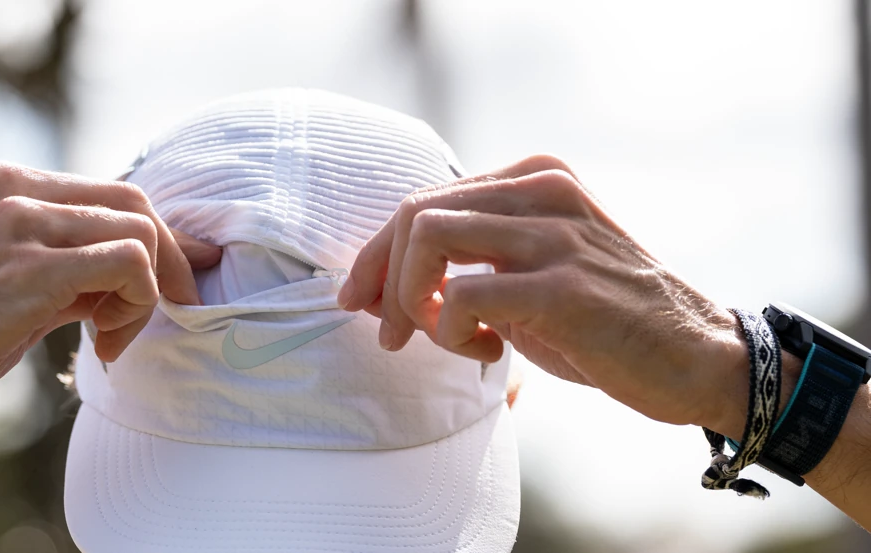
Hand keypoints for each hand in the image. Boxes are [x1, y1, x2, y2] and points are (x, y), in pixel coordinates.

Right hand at [0, 162, 219, 421]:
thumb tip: (135, 272)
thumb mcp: (3, 279)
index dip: (153, 241)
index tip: (170, 284)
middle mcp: (12, 188)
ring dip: (147, 293)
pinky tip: (104, 344)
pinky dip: (137, 305)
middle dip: (168, 260)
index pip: (107, 193)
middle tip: (169, 311)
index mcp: (2, 182)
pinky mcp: (30, 268)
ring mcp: (19, 221)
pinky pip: (129, 264)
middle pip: (135, 202)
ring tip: (110, 339)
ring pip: (139, 231)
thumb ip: (64, 264)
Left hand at [337, 154, 743, 426]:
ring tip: (442, 337)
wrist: (695, 358)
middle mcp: (543, 190)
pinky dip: (451, 329)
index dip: (378, 252)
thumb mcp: (530, 273)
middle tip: (388, 332)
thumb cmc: (603, 323)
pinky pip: (463, 293)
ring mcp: (556, 233)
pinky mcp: (564, 285)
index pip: (425, 199)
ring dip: (413, 301)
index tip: (360, 299)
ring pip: (428, 237)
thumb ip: (467, 264)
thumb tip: (379, 287)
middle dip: (381, 276)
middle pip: (415, 212)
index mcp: (534, 178)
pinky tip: (485, 351)